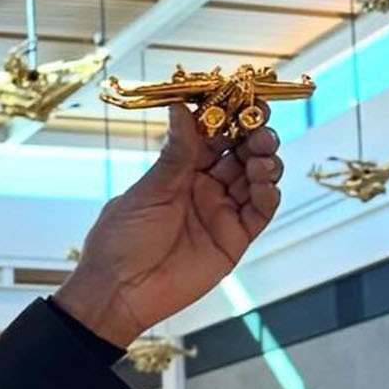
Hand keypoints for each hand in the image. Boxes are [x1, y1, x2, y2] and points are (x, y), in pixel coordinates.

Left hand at [54, 105, 283, 346]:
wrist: (119, 291)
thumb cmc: (120, 240)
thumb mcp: (148, 192)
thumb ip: (175, 153)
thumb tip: (180, 107)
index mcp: (177, 171)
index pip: (212, 135)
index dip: (230, 116)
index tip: (244, 97)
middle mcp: (202, 187)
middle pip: (240, 153)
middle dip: (255, 136)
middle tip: (261, 126)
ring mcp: (220, 212)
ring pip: (255, 178)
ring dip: (265, 161)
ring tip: (262, 153)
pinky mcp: (234, 239)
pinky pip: (260, 212)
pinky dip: (268, 194)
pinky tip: (266, 181)